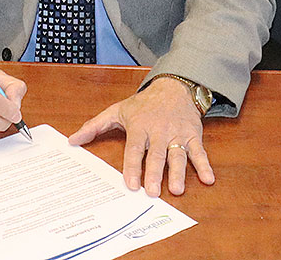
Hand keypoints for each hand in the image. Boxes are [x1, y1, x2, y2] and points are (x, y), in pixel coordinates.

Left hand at [68, 77, 213, 196]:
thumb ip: (95, 126)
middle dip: (154, 173)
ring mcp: (176, 134)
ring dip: (178, 172)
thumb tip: (72, 140)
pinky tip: (208, 178)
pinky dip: (204, 164)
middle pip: (156, 155)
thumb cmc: (143, 103)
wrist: (173, 87)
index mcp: (139, 127)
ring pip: (177, 155)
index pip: (134, 149)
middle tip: (152, 192)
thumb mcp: (117, 110)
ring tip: (176, 189)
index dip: (132, 166)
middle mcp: (158, 131)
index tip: (131, 184)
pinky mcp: (192, 135)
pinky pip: (199, 151)